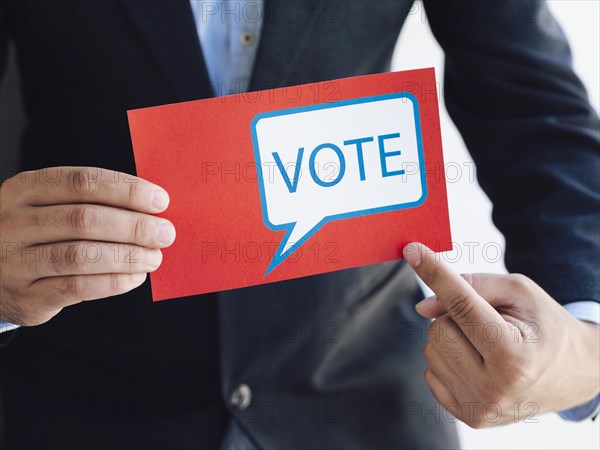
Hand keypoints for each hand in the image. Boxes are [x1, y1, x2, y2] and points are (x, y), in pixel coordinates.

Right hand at [0, 167, 175, 325]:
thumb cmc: (38, 235)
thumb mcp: (50, 208)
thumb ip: (91, 203)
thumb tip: (151, 208)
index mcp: (24, 190)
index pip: (82, 182)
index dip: (126, 190)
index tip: (160, 201)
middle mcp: (14, 223)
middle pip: (84, 219)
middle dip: (134, 226)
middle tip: (165, 233)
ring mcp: (15, 261)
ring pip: (81, 255)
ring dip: (127, 256)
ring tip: (154, 257)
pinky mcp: (26, 296)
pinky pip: (77, 287)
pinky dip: (113, 282)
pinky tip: (135, 277)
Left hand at [403, 242, 599, 427]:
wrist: (574, 374)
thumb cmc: (545, 327)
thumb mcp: (521, 293)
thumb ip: (472, 287)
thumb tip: (423, 306)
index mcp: (514, 358)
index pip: (462, 306)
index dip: (436, 275)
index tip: (413, 251)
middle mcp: (494, 390)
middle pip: (438, 329)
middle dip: (454, 315)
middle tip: (488, 322)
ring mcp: (479, 409)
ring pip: (431, 349)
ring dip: (451, 337)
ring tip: (487, 344)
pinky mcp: (468, 417)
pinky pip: (431, 372)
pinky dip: (449, 359)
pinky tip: (478, 363)